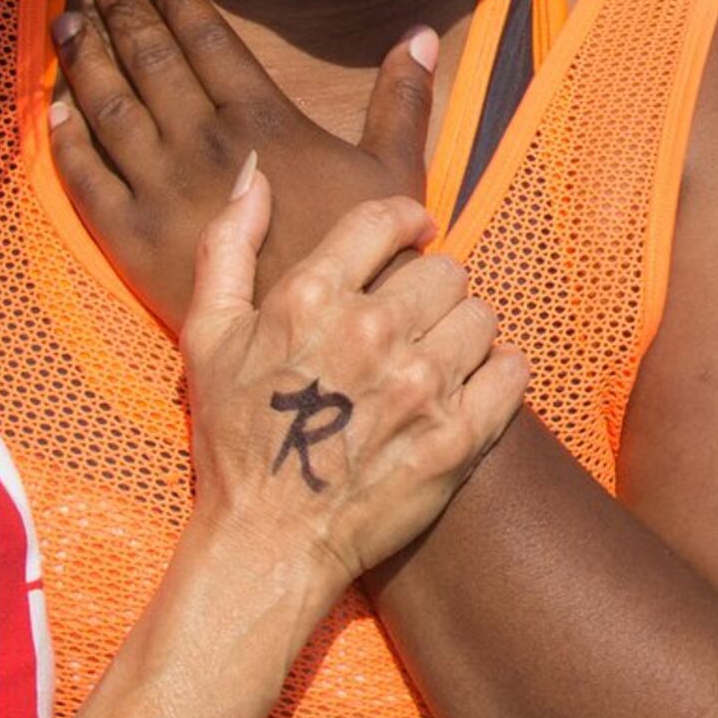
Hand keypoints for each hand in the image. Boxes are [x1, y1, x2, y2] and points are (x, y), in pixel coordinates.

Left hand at [43, 0, 434, 319]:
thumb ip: (403, 101)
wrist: (316, 342)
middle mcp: (200, 143)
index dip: (176, 0)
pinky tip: (56, 107)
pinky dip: (66, 138)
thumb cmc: (361, 259)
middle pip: (148, 59)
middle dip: (121, 9)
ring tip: (68, 21)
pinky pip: (85, 177)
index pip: (205, 39)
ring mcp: (158, 189)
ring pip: (108, 106)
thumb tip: (421, 34)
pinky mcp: (129, 239)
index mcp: (260, 119)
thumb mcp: (395, 174)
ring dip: (85, 56)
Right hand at [180, 164, 522, 586]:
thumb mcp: (207, 336)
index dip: (407, 220)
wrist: (267, 542)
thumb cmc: (233, 440)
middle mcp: (370, 334)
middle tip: (415, 319)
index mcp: (311, 298)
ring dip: (464, 332)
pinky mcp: (457, 437)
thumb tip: (255, 174)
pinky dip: (500, 374)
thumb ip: (228, 246)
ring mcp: (419, 387)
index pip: (387, 219)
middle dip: (431, 288)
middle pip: (444, 270)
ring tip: (437, 358)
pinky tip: (472, 387)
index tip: (415, 233)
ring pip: (480, 317)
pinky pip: (511, 372)